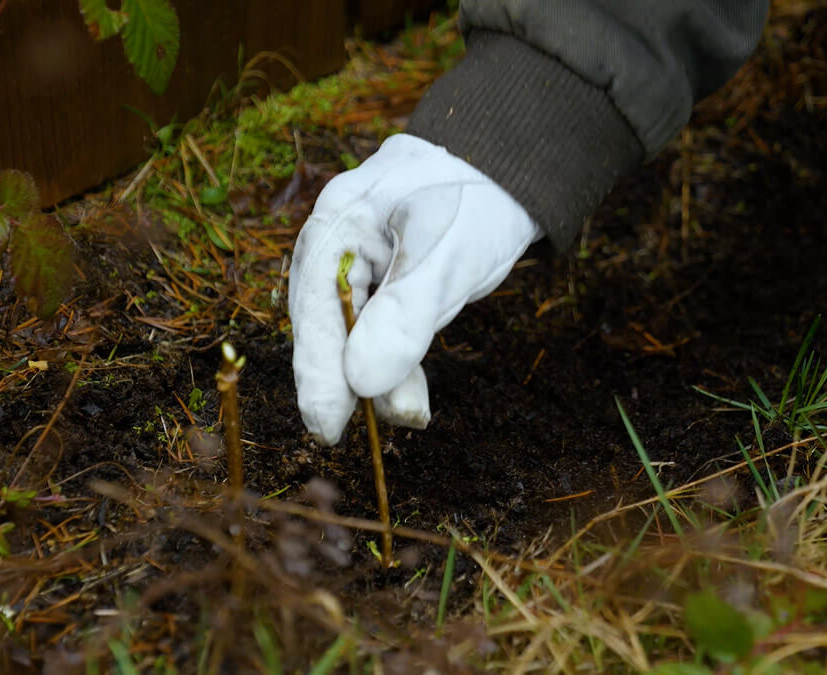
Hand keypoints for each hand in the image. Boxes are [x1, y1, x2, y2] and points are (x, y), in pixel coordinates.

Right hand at [289, 134, 540, 444]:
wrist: (511, 167)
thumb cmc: (479, 198)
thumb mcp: (447, 255)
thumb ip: (404, 317)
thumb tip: (362, 384)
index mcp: (340, 220)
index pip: (315, 307)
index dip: (317, 373)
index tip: (326, 428)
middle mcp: (338, 240)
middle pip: (325, 322)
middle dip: (342, 380)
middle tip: (355, 433)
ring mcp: (358, 258)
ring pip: (352, 330)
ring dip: (376, 376)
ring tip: (406, 412)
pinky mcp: (383, 275)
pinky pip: (377, 326)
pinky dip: (394, 360)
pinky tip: (410, 394)